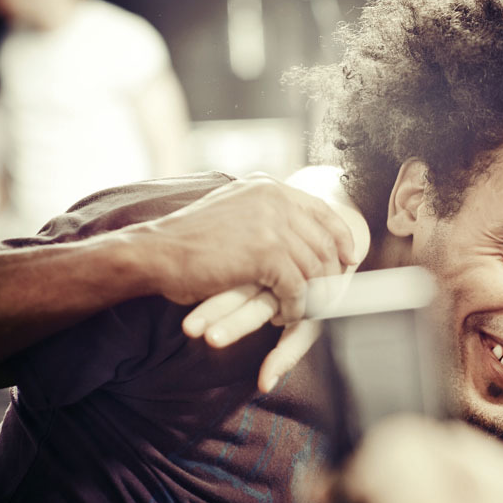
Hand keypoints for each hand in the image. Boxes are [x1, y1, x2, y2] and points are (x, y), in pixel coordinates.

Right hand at [178, 169, 370, 390]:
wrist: (155, 252)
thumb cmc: (186, 239)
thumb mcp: (232, 210)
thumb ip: (262, 211)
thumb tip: (291, 225)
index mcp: (268, 187)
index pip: (321, 209)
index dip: (339, 236)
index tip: (348, 258)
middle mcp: (275, 199)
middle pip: (323, 241)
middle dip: (330, 273)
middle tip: (326, 296)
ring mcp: (272, 224)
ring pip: (315, 267)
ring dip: (312, 294)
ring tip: (301, 310)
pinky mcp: (267, 254)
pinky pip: (299, 288)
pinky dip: (296, 307)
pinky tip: (284, 316)